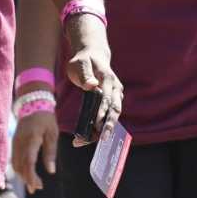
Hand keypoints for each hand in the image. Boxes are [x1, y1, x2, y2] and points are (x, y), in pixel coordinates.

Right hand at [12, 110, 59, 193]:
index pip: (29, 162)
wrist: (32, 103)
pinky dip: (19, 168)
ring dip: (23, 176)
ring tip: (33, 184)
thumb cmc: (46, 119)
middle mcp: (20, 142)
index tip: (37, 186)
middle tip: (37, 188)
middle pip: (21, 166)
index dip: (31, 176)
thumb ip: (51, 152)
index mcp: (31, 140)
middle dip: (28, 179)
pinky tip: (26, 173)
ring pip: (16, 164)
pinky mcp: (14, 142)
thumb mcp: (53, 134)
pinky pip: (14, 159)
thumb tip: (50, 171)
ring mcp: (15, 142)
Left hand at [63, 14, 121, 141]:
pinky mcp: (111, 101)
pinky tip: (86, 138)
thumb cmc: (83, 60)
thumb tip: (92, 85)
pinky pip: (108, 116)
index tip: (97, 122)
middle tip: (102, 139)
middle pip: (115, 110)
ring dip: (102, 130)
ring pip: (112, 116)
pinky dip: (99, 128)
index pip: (107, 97)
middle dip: (109, 125)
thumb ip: (85, 74)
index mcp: (108, 78)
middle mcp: (115, 88)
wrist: (93, 56)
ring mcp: (115, 95)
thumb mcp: (80, 63)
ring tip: (85, 141)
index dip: (103, 110)